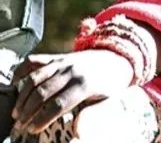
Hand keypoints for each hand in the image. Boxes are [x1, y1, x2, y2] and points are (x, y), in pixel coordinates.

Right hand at [11, 50, 133, 133]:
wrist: (115, 59)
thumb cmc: (110, 84)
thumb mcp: (108, 100)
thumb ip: (92, 114)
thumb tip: (78, 131)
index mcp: (85, 85)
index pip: (57, 104)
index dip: (42, 119)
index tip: (33, 129)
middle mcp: (71, 71)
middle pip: (42, 93)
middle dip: (28, 111)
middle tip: (21, 124)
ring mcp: (62, 62)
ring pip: (35, 79)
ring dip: (22, 96)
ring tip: (17, 112)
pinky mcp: (56, 57)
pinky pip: (34, 62)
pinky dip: (21, 72)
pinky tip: (16, 85)